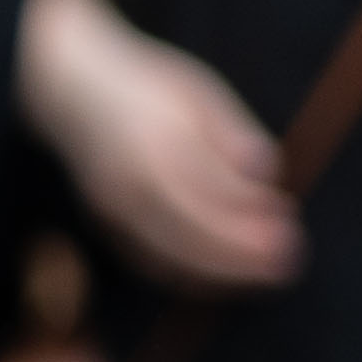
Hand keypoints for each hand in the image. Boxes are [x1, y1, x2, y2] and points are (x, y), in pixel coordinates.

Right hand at [18, 0, 297, 290]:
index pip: (205, 186)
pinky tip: (230, 271)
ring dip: (222, 270)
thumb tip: (266, 171)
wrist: (71, 92)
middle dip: (240, 252)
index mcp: (153, 140)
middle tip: (290, 259)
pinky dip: (193, 272)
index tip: (288, 214)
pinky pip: (152, 259)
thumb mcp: (195, 92)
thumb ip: (230, 131)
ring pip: (169, 254)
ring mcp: (112, 208)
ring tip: (270, 271)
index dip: (248, 207)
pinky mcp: (108, 225)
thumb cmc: (146, 88)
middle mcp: (126, 181)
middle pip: (186, 230)